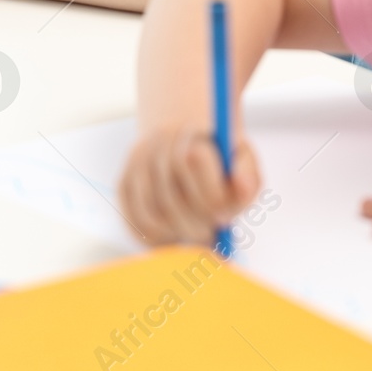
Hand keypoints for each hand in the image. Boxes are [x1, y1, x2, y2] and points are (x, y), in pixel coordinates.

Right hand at [118, 125, 260, 246]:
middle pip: (169, 191)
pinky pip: (135, 220)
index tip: (225, 218)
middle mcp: (158, 143)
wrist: (184, 141)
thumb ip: (247, 177)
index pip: (192, 160)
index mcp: (191, 132)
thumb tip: (241, 190)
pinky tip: (175, 236)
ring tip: (196, 235)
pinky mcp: (124, 183)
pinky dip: (157, 237)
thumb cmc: (219, 161)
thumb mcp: (242, 162)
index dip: (210, 196)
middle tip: (210, 236)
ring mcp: (137, 163)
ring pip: (151, 210)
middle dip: (193, 222)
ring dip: (176, 233)